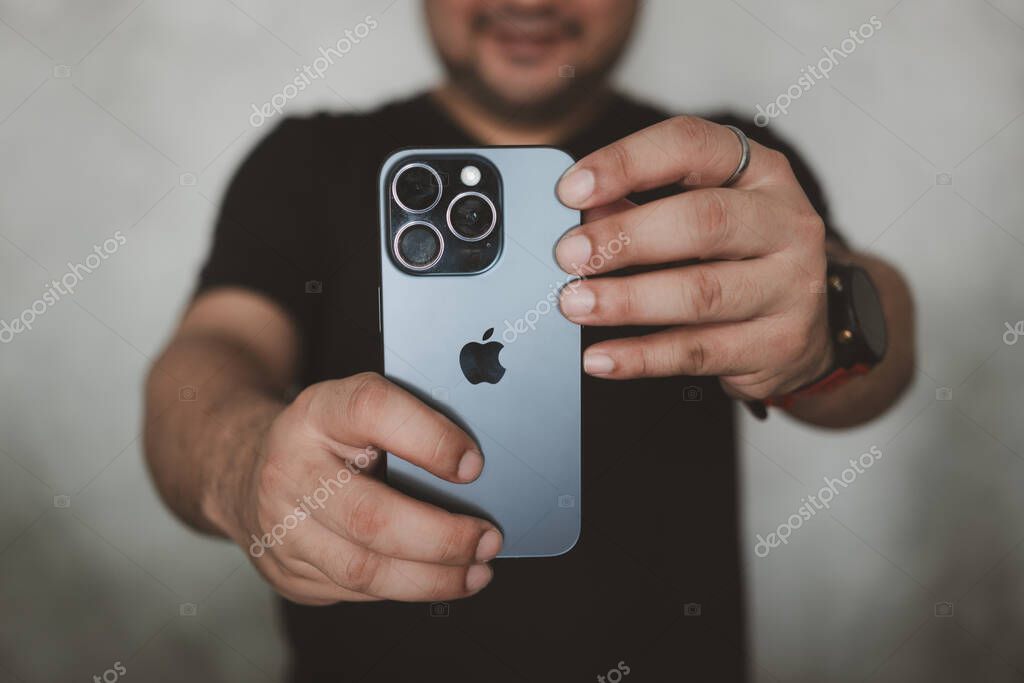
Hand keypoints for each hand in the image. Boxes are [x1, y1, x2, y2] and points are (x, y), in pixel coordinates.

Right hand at [219, 372, 501, 604]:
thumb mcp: (358, 409)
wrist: (247, 468)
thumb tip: (474, 469)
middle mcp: (291, 469)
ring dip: (432, 579)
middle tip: (488, 540)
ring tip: (476, 572)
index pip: (372, 411)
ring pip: (364, 570)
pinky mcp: (285, 571)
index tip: (473, 466)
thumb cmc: (327, 437)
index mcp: (318, 413)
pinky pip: (355, 592)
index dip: (429, 439)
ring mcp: (281, 527)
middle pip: (371, 516)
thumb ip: (409, 424)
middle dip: (442, 538)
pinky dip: (404, 588)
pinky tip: (434, 579)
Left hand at [555, 116, 832, 400]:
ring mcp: (790, 285)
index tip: (570, 191)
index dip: (626, 163)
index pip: (691, 146)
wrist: (802, 329)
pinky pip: (699, 352)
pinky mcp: (779, 344)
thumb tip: (578, 217)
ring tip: (576, 305)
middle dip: (625, 237)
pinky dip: (642, 357)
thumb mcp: (696, 217)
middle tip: (568, 255)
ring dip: (628, 300)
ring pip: (701, 292)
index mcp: (760, 171)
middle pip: (702, 221)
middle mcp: (785, 222)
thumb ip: (636, 207)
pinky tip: (601, 358)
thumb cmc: (735, 259)